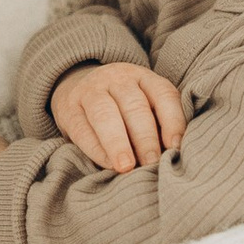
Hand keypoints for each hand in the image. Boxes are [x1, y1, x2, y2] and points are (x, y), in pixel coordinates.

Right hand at [49, 64, 186, 171]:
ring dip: (118, 143)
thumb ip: (159, 123)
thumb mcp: (144, 103)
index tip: (175, 147)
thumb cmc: (122, 106)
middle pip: (134, 106)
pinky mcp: (69, 108)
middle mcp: (118, 79)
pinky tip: (108, 164)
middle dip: (145, 138)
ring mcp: (91, 90)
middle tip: (152, 163)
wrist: (77, 85)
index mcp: (144, 77)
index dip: (172, 121)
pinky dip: (96, 149)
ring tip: (127, 167)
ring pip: (105, 114)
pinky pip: (82, 129)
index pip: (163, 94)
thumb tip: (173, 155)